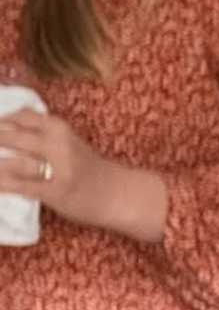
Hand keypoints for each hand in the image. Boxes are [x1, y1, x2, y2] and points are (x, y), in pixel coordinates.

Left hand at [0, 87, 101, 221]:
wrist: (116, 193)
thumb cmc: (87, 168)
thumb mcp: (66, 141)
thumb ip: (40, 132)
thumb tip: (5, 126)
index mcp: (58, 127)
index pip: (19, 116)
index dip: (0, 121)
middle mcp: (57, 143)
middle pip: (10, 135)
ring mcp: (56, 168)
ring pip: (13, 161)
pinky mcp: (54, 191)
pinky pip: (19, 186)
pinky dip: (1, 183)